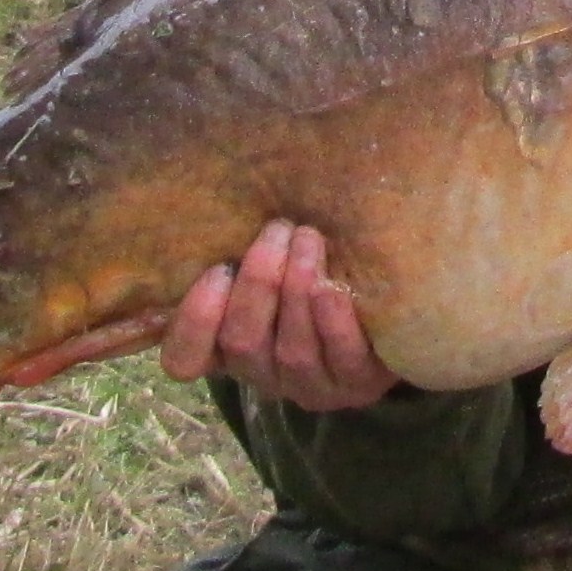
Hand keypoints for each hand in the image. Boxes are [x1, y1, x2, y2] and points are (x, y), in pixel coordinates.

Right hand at [161, 220, 398, 410]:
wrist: (386, 317)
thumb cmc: (314, 273)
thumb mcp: (273, 263)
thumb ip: (246, 247)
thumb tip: (233, 184)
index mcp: (228, 346)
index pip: (185, 358)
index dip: (194, 321)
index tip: (215, 270)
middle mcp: (262, 372)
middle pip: (242, 341)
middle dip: (258, 283)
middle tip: (277, 230)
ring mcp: (310, 385)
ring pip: (291, 349)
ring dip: (296, 290)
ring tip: (309, 239)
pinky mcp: (357, 385)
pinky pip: (341, 359)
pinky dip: (333, 322)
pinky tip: (333, 288)